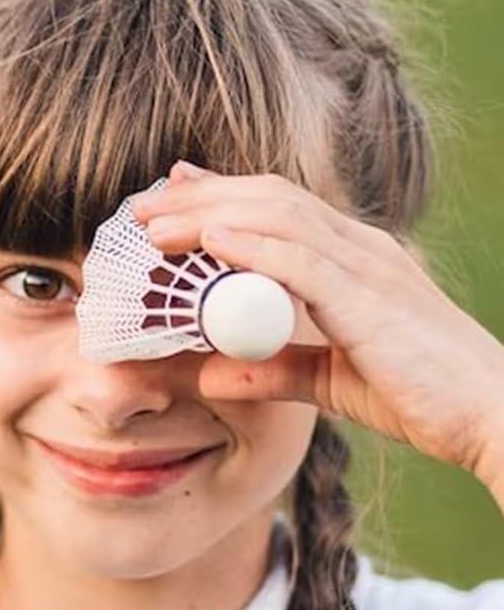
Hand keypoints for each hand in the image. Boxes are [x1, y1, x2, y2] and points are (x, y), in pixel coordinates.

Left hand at [130, 159, 503, 492]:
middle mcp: (361, 248)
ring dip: (209, 215)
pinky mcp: (370, 297)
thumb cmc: (422, 395)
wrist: (490, 414)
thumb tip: (210, 375)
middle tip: (141, 204)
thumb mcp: (329, 382)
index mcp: (354, 259)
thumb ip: (273, 371)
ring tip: (154, 224)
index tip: (169, 196)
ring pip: (277, 217)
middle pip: (267, 199)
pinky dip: (251, 245)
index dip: (220, 195)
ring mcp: (368, 266)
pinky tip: (210, 241)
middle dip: (200, 197)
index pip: (278, 209)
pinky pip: (301, 258)